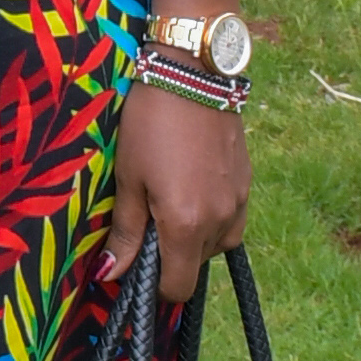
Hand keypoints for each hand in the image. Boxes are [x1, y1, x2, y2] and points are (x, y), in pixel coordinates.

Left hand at [99, 73, 248, 305]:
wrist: (193, 72)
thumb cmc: (150, 123)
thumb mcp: (129, 178)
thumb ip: (125, 232)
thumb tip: (112, 275)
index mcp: (187, 226)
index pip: (177, 288)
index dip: (155, 284)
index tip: (138, 261)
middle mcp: (221, 221)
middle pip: (196, 265)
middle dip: (172, 253)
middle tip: (149, 214)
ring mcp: (240, 202)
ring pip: (216, 244)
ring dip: (194, 235)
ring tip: (170, 194)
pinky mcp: (249, 183)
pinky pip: (231, 219)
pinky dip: (212, 215)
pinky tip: (192, 184)